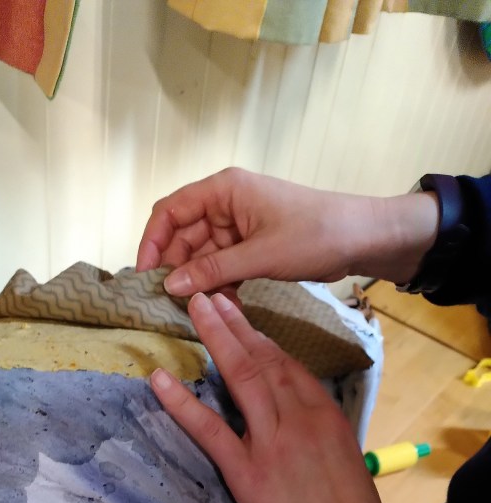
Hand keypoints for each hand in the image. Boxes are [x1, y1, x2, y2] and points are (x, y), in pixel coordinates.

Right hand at [137, 167, 438, 296]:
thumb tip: (170, 286)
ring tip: (193, 308)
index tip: (145, 277)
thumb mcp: (259, 255)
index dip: (152, 242)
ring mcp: (238, 224)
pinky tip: (218, 305)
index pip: (170, 211)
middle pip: (182, 235)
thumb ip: (212, 269)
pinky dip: (218, 283)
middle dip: (175, 267)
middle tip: (168, 303)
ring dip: (197, 280)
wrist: (361, 238)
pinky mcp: (251, 245)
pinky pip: (222, 264)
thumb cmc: (314, 235)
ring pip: (201, 254)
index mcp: (223, 190)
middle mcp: (225, 203)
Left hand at [150, 292, 397, 502]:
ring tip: (194, 309)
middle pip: (262, 359)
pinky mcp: (247, 472)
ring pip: (241, 377)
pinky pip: (209, 429)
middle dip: (234, 323)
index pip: (287, 364)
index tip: (240, 314)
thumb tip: (293, 421)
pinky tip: (159, 379)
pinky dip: (181, 402)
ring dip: (216, 339)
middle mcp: (299, 417)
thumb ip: (315, 432)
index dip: (259, 336)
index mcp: (324, 414)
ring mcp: (272, 441)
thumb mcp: (342, 460)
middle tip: (210, 294)